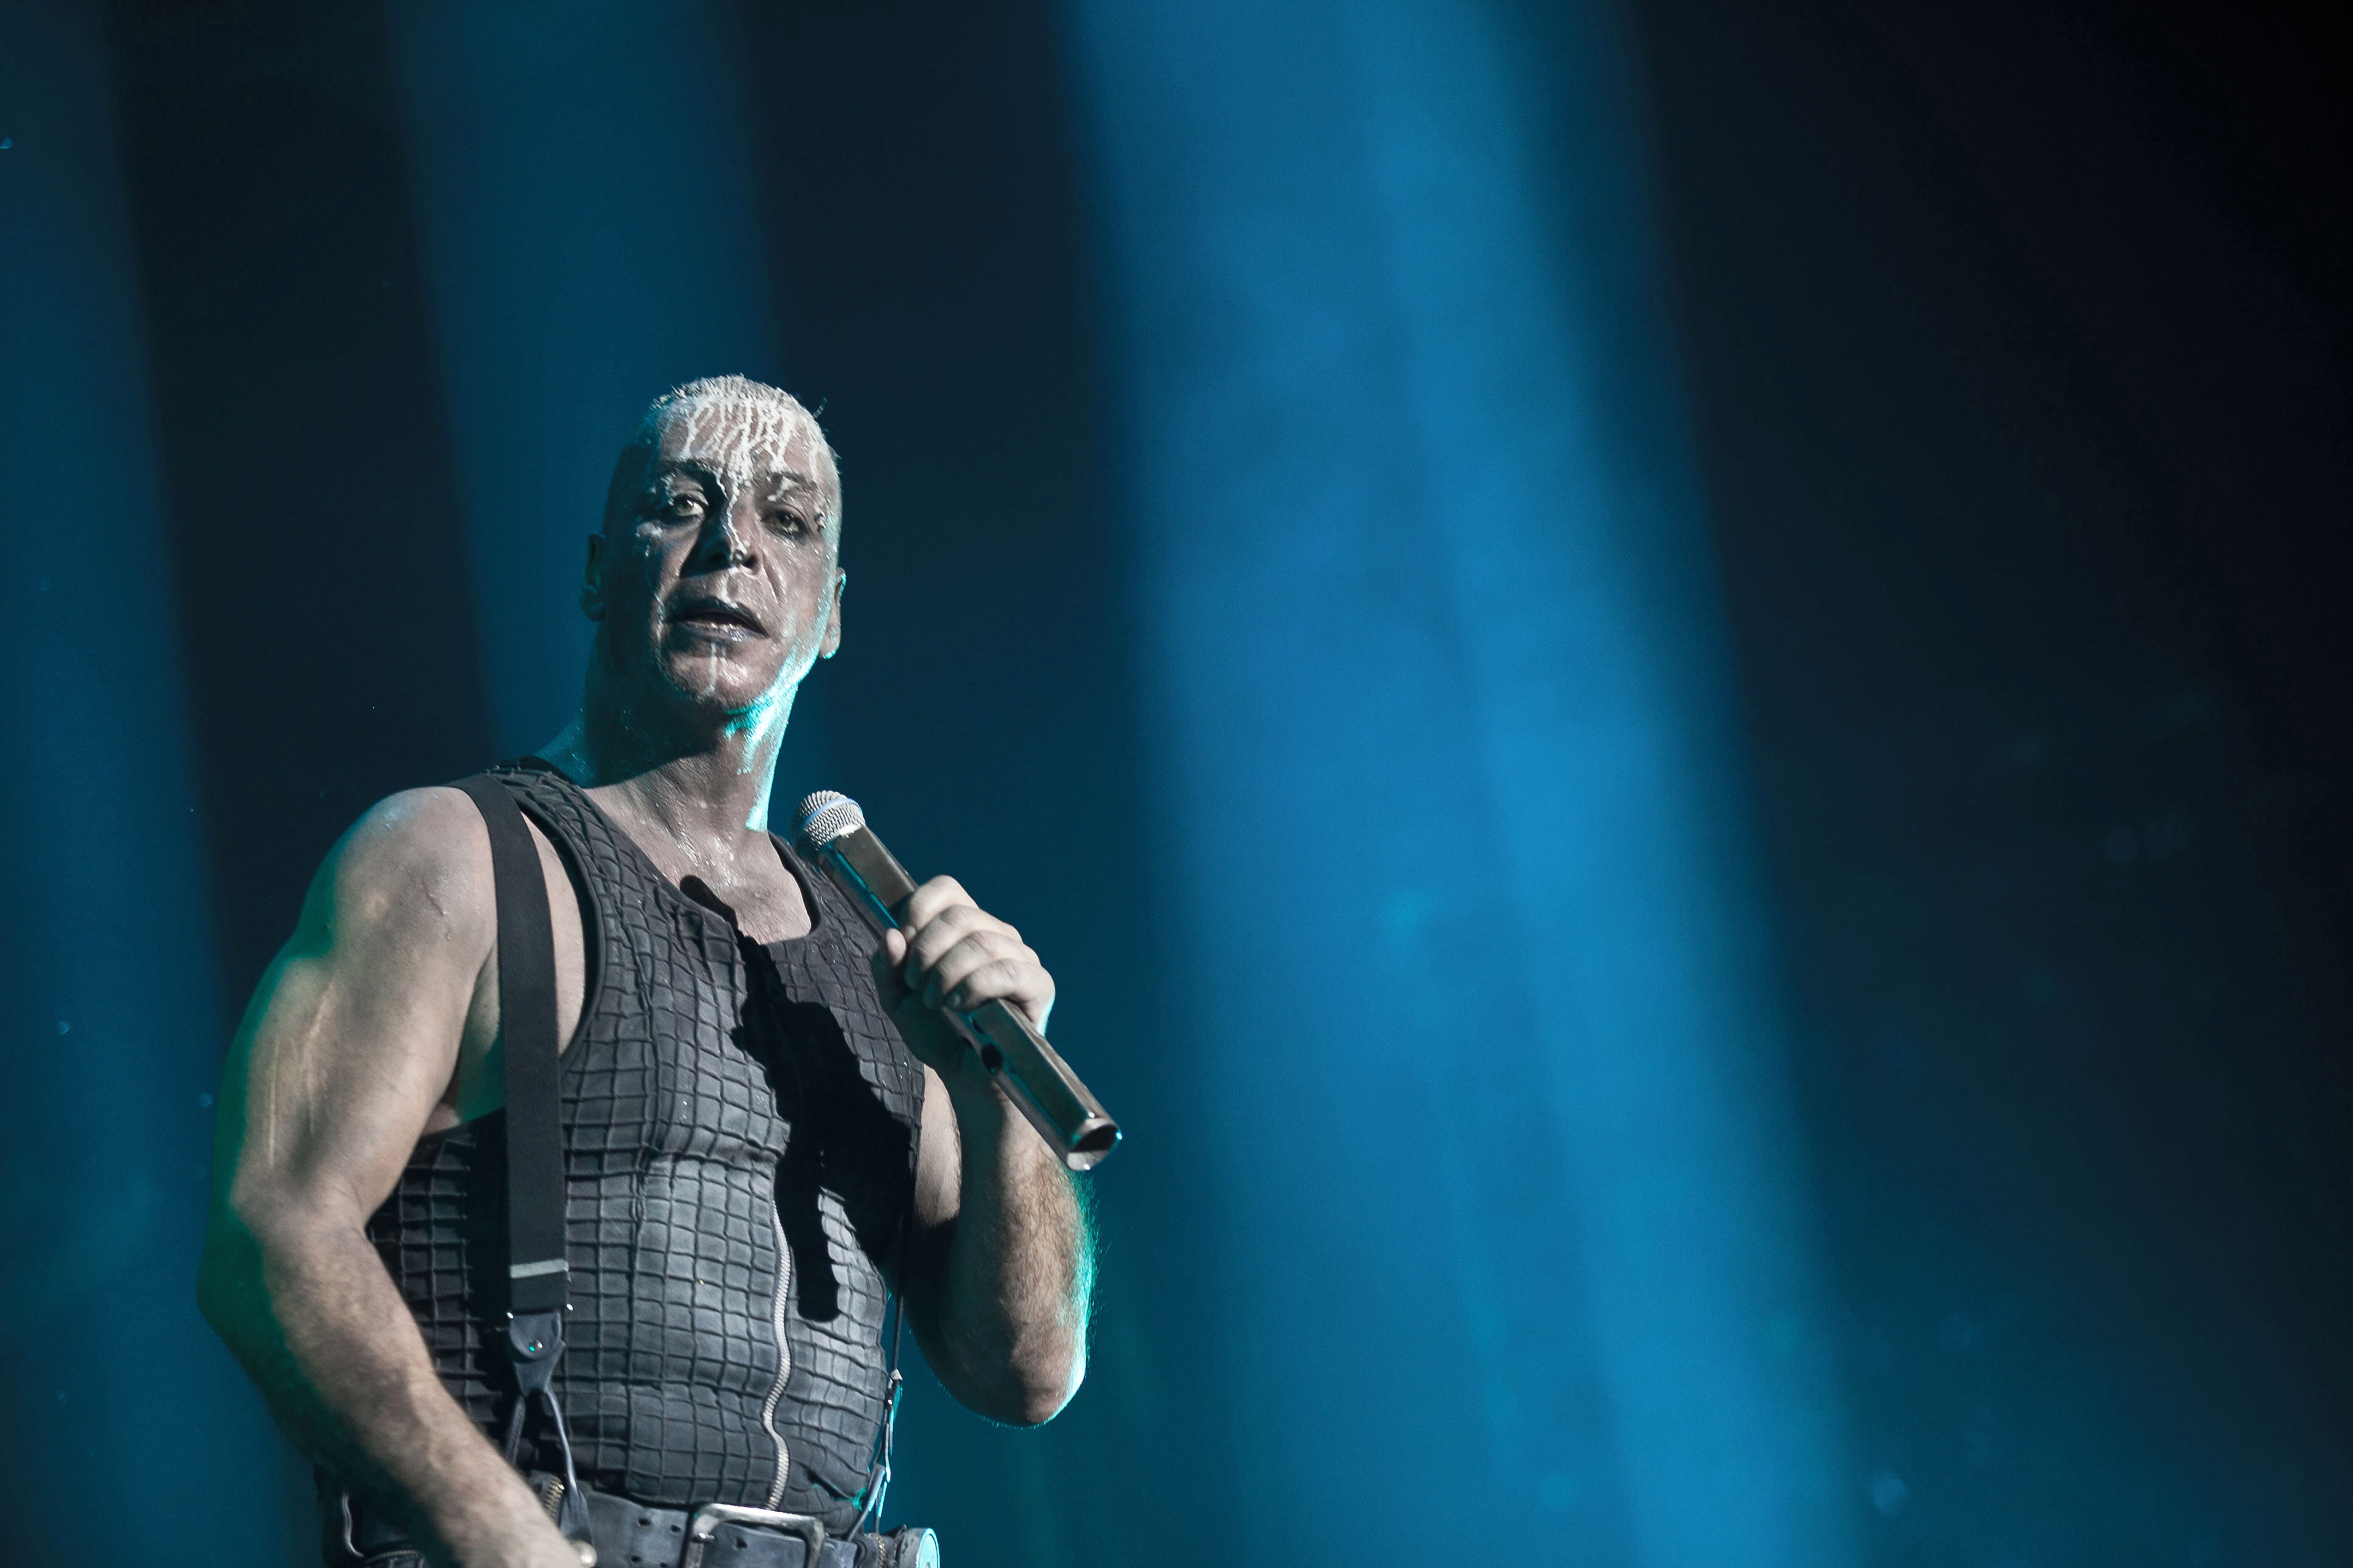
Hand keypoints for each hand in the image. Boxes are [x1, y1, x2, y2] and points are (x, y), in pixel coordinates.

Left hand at [870, 876, 1055, 1077]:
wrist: (965, 1076)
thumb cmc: (936, 1032)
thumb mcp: (897, 1000)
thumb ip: (887, 967)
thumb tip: (892, 935)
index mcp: (965, 926)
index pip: (947, 888)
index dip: (919, 909)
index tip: (904, 944)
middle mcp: (997, 933)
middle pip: (960, 915)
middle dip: (927, 951)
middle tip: (916, 984)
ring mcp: (1021, 957)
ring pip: (982, 942)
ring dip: (947, 973)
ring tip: (935, 1001)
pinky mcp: (1038, 985)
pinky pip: (1007, 971)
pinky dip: (973, 987)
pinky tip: (958, 1007)